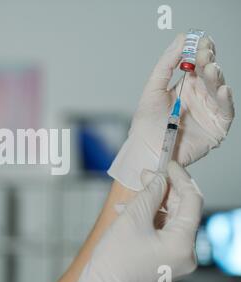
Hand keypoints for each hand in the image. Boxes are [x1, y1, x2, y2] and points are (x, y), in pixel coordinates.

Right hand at [72, 162, 202, 281]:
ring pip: (170, 220)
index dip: (180, 179)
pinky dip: (148, 219)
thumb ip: (151, 193)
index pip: (192, 201)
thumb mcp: (133, 218)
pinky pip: (162, 232)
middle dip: (164, 191)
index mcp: (183, 244)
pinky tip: (129, 212)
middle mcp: (186, 253)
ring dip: (152, 205)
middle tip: (147, 176)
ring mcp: (176, 258)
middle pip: (182, 211)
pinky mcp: (164, 260)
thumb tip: (159, 178)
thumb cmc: (114, 260)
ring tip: (131, 198)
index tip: (169, 165)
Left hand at [109, 33, 234, 190]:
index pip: (198, 64)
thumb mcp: (152, 90)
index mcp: (185, 86)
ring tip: (210, 69)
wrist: (146, 150)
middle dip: (209, 62)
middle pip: (210, 74)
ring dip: (216, 78)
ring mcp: (209, 110)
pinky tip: (222, 90)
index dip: (201, 51)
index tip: (200, 40)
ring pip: (219, 89)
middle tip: (204, 54)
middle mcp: (200, 96)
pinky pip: (225, 111)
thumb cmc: (146, 124)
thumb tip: (179, 40)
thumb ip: (165, 65)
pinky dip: (225, 100)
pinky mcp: (217, 127)